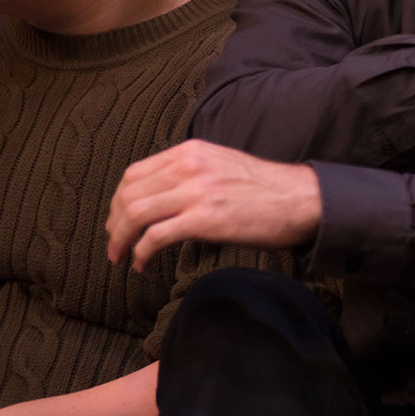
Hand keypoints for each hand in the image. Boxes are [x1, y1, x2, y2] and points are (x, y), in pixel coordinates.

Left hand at [106, 139, 320, 270]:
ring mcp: (196, 192)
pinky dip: (141, 252)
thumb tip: (162, 197)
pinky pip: (155, 237)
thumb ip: (191, 172)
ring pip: (135, 215)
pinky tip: (142, 263)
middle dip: (114, 224)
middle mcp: (189, 166)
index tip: (117, 221)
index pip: (134, 173)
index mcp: (191, 151)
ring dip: (121, 240)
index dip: (118, 201)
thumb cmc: (265, 188)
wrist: (300, 199)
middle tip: (115, 244)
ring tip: (122, 256)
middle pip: (129, 194)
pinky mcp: (204, 219)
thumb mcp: (222, 165)